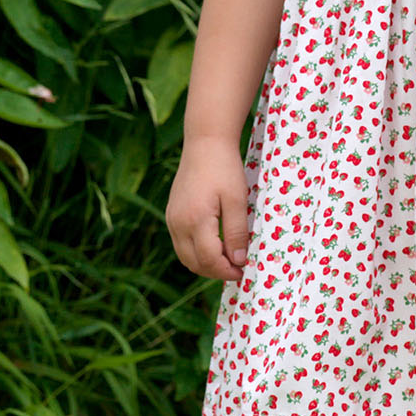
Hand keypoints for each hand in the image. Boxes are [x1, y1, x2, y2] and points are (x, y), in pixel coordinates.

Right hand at [167, 136, 251, 281]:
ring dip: (205, 265)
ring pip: (185, 257)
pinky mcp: (171, 214)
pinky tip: (214, 248)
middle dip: (216, 272)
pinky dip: (196, 253)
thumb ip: (236, 232)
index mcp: (195, 220)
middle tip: (238, 270)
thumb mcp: (237, 200)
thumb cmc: (224, 169)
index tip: (244, 271)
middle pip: (194, 263)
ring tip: (228, 262)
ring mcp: (171, 219)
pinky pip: (181, 244)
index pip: (209, 260)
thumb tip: (239, 260)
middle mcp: (178, 223)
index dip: (227, 271)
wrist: (205, 143)